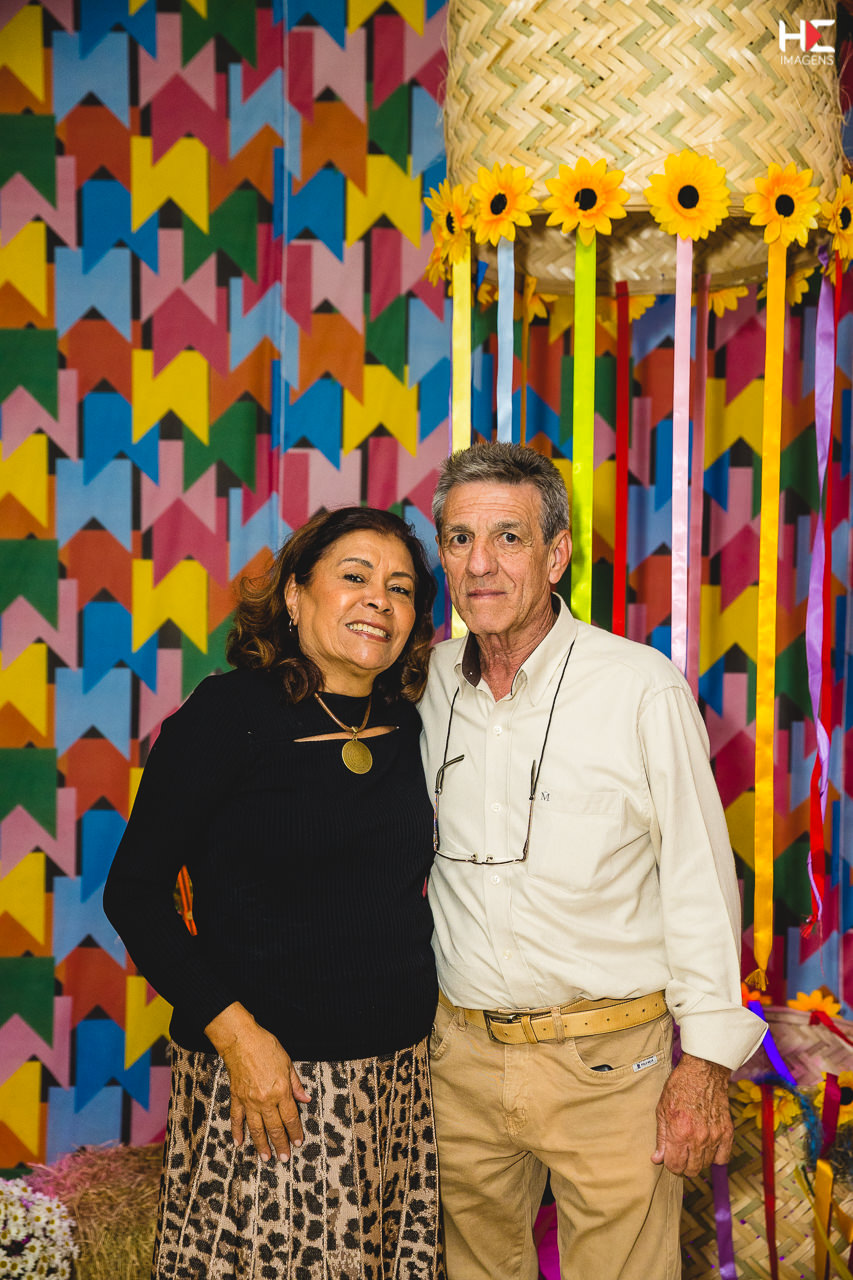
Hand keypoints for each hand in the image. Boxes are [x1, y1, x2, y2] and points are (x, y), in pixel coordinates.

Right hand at [205, 1003, 310, 1162]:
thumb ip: (295, 1084)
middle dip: (281, 1144)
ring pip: (256, 1128)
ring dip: (262, 1145)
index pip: (290, 1117)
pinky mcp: (236, 1097)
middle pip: (275, 1127)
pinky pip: (237, 1119)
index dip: (295, 1131)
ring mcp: (249, 1100)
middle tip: (285, 1158)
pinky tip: (239, 1143)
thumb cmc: (266, 1046)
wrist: (241, 1039)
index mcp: (280, 1091)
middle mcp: (265, 1100)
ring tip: (266, 1158)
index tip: (299, 1142)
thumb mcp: (287, 1062)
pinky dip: (237, 1131)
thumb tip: (305, 1099)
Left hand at [651, 1052, 732, 1176]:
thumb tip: (657, 1159)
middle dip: (683, 1165)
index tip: (670, 1158)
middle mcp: (698, 1138)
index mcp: (679, 1132)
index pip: (675, 1166)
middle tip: (681, 1153)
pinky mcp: (727, 1132)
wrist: (703, 1071)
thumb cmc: (680, 1087)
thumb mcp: (662, 1110)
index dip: (670, 1164)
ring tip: (692, 1146)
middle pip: (691, 1170)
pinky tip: (708, 1147)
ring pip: (705, 1165)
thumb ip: (661, 1138)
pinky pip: (723, 1158)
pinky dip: (715, 1157)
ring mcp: (714, 1136)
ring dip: (698, 1160)